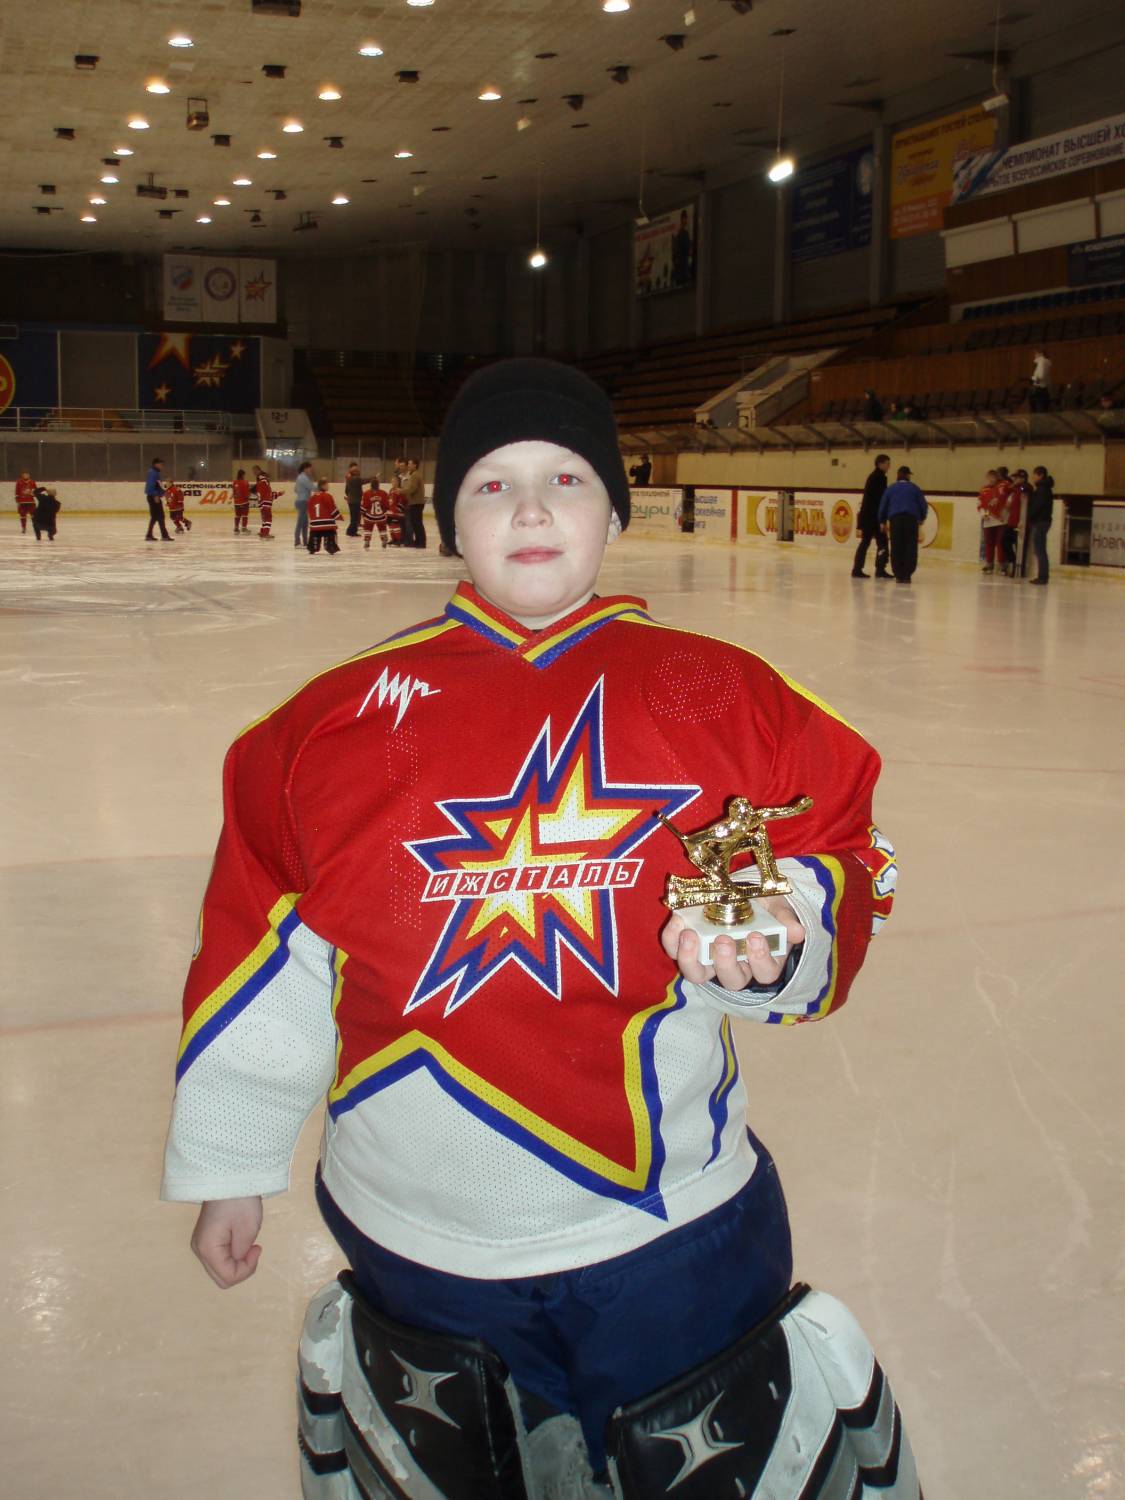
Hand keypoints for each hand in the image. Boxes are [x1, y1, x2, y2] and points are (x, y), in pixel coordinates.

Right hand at [190, 1196, 263, 1288]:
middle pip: (221, 1277)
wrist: (230, 1176)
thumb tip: (238, 1261)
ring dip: (237, 1262)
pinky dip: (232, 1255)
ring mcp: (201, 1244)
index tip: (258, 1248)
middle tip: (254, 1248)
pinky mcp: (206, 1238)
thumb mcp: (247, 1230)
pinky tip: (240, 1240)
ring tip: (248, 1243)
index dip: (247, 1269)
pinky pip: (219, 1258)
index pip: (228, 1277)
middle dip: (241, 1269)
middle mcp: (199, 1250)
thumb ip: (241, 1253)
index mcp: (207, 1250)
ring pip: (220, 1269)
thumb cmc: (240, 1201)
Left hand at [660, 898, 804, 990]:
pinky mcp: (688, 950)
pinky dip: (672, 940)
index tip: (755, 937)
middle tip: (723, 940)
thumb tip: (798, 932)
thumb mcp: (778, 909)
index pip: (766, 972)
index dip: (760, 959)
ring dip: (692, 958)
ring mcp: (709, 962)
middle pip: (732, 980)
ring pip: (698, 975)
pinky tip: (676, 921)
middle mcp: (737, 968)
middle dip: (726, 962)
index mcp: (764, 962)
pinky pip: (675, 952)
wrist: (743, 897)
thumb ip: (785, 920)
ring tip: (690, 936)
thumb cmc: (765, 909)